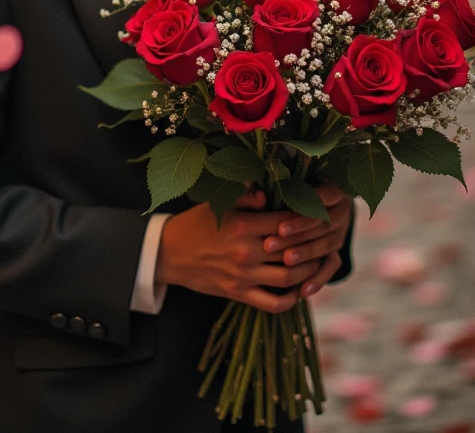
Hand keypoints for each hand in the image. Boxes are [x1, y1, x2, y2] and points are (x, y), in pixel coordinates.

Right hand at [155, 188, 323, 313]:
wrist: (170, 253)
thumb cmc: (197, 222)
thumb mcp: (219, 203)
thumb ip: (246, 196)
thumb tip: (269, 193)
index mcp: (243, 224)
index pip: (286, 222)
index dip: (306, 219)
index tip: (317, 216)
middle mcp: (246, 251)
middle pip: (293, 251)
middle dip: (313, 246)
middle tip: (326, 240)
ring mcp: (243, 275)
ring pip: (289, 278)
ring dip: (309, 273)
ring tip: (318, 263)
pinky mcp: (239, 293)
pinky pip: (273, 303)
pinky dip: (291, 299)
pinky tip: (300, 290)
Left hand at [262, 183, 352, 298]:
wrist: (307, 205)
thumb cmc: (283, 191)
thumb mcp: (276, 187)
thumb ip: (270, 191)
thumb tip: (258, 197)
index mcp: (332, 188)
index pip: (322, 199)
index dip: (302, 215)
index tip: (280, 228)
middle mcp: (341, 209)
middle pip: (322, 224)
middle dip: (297, 237)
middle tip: (270, 246)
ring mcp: (340, 231)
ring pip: (327, 244)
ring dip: (305, 254)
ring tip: (285, 262)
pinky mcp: (336, 250)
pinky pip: (331, 266)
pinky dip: (318, 279)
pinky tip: (303, 290)